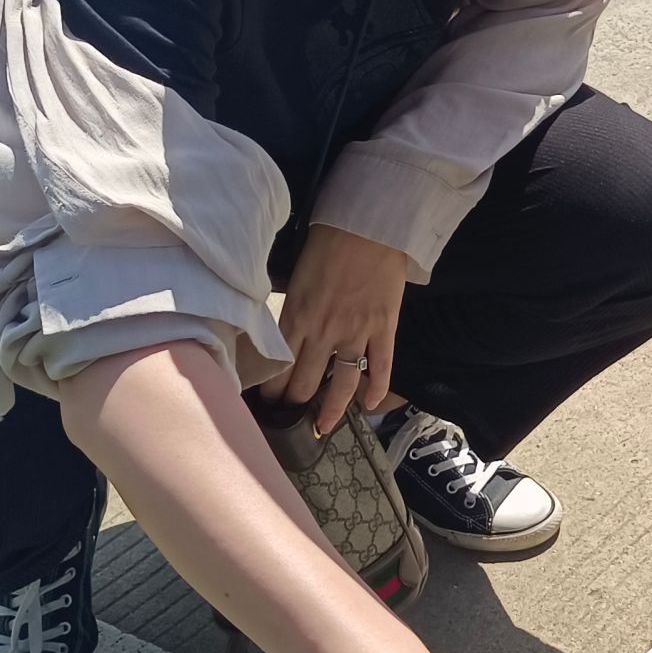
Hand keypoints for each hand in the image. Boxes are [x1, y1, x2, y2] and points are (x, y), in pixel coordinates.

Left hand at [278, 224, 410, 434]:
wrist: (368, 226)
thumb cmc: (327, 243)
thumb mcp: (295, 276)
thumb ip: (290, 309)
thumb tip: (283, 333)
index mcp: (296, 317)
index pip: (279, 366)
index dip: (272, 390)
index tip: (267, 402)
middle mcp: (324, 332)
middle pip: (306, 382)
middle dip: (294, 403)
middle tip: (290, 416)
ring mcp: (357, 333)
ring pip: (341, 384)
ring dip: (331, 409)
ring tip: (323, 426)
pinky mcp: (384, 328)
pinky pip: (381, 367)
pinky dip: (376, 389)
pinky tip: (370, 406)